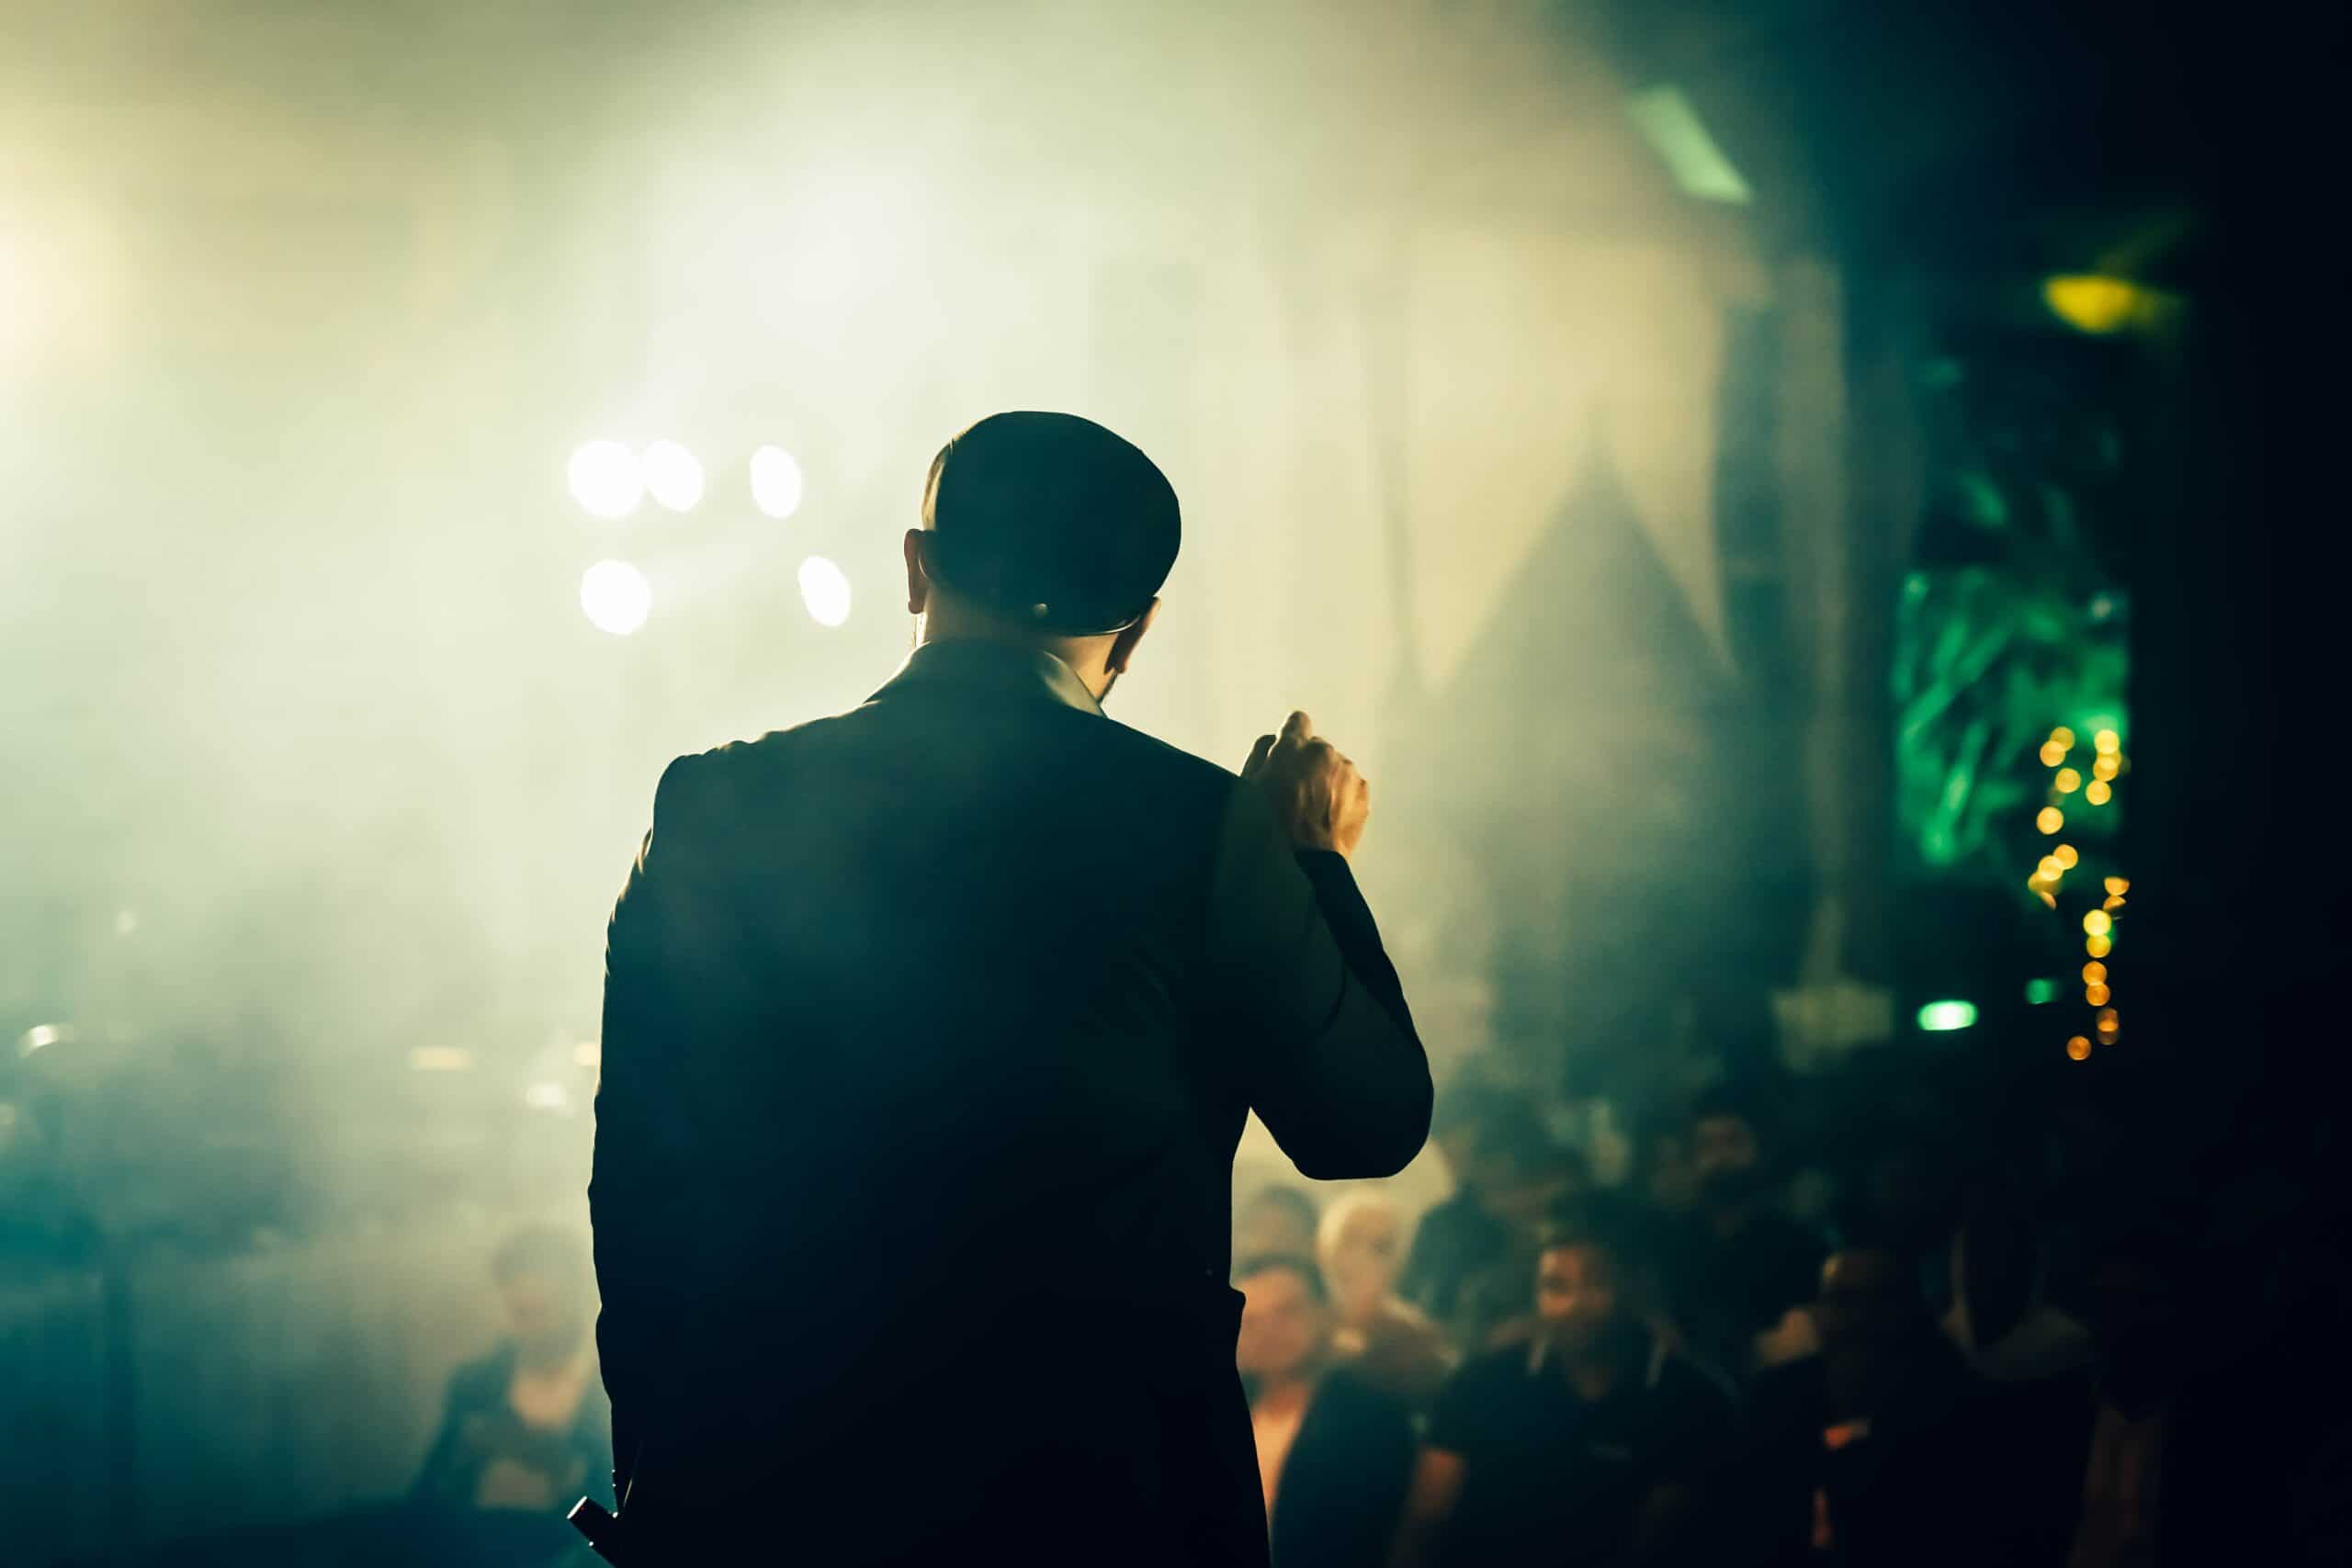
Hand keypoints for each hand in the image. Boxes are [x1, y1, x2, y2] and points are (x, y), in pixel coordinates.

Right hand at [1242, 711, 1370, 857]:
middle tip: (1295, 794)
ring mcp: (1347, 772)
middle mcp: (1324, 752)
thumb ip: (1260, 755)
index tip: (1286, 754)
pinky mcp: (1363, 793)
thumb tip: (1273, 742)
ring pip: (1336, 767)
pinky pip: (1351, 786)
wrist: (1303, 864)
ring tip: (1312, 812)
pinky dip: (1342, 797)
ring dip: (1326, 780)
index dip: (1290, 739)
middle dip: (1308, 764)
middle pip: (1317, 748)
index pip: (1297, 722)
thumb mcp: (1246, 788)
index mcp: (1292, 747)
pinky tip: (1327, 819)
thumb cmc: (1267, 828)